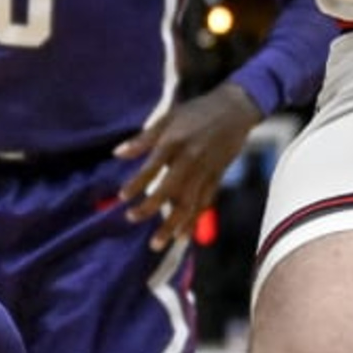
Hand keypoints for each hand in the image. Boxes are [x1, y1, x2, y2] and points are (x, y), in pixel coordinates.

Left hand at [109, 86, 259, 250]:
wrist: (236, 109)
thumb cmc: (197, 112)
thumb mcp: (168, 117)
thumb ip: (143, 138)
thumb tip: (117, 153)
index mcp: (175, 142)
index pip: (153, 166)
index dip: (137, 182)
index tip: (122, 197)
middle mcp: (190, 159)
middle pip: (170, 188)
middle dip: (151, 207)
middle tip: (131, 218)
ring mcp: (205, 171)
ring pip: (188, 203)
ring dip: (172, 224)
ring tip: (156, 244)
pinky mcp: (217, 178)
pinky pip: (204, 204)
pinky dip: (194, 221)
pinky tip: (183, 236)